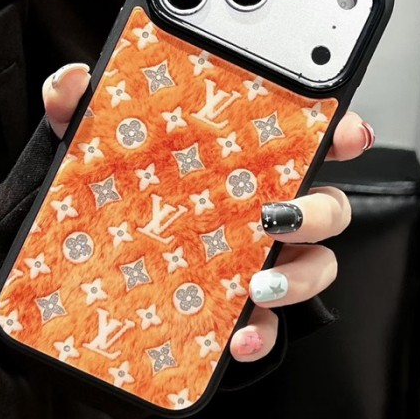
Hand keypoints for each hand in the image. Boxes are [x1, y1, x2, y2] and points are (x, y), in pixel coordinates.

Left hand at [43, 63, 373, 362]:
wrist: (81, 279)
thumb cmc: (105, 203)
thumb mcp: (86, 153)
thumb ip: (80, 111)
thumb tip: (72, 81)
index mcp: (239, 167)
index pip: (303, 140)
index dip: (338, 132)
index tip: (348, 132)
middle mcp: (260, 212)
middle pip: (326, 206)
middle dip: (322, 210)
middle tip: (282, 215)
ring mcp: (257, 261)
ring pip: (315, 266)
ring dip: (300, 276)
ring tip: (260, 283)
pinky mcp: (241, 310)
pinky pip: (272, 326)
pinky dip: (262, 333)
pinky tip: (237, 337)